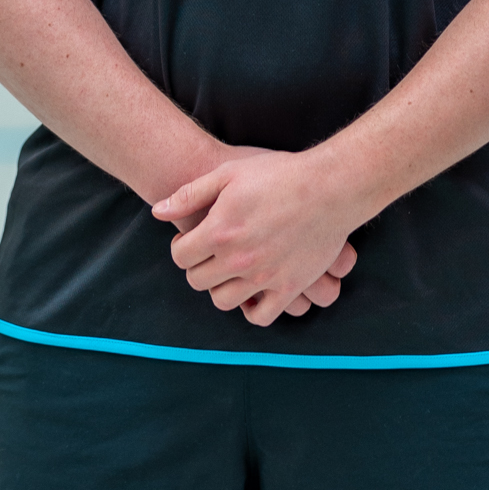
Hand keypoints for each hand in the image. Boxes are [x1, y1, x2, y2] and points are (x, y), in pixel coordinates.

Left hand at [152, 149, 357, 326]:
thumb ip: (190, 194)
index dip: (182, 247)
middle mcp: (238, 260)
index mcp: (220, 231)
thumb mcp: (228, 173)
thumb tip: (158, 212)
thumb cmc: (278, 174)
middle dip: (198, 266)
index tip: (192, 240)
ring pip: (223, 301)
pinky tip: (253, 290)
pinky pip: (261, 316)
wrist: (330, 186)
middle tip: (210, 253)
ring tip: (229, 270)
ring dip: (220, 287)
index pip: (180, 256)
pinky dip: (252, 309)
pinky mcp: (289, 288)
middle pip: (197, 281)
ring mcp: (264, 277)